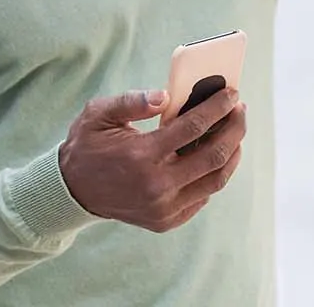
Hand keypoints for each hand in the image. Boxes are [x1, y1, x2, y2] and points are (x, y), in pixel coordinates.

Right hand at [57, 87, 248, 232]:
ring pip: (215, 180)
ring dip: (232, 153)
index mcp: (141, 155)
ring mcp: (164, 207)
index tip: (232, 93)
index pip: (193, 127)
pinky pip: (202, 197)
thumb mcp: (99, 114)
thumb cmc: (87, 146)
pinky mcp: (166, 220)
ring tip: (235, 132)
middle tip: (240, 109)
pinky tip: (216, 156)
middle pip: (214, 155)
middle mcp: (157, 185)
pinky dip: (214, 175)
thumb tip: (164, 96)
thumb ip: (131, 101)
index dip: (217, 107)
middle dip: (234, 128)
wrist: (73, 191)